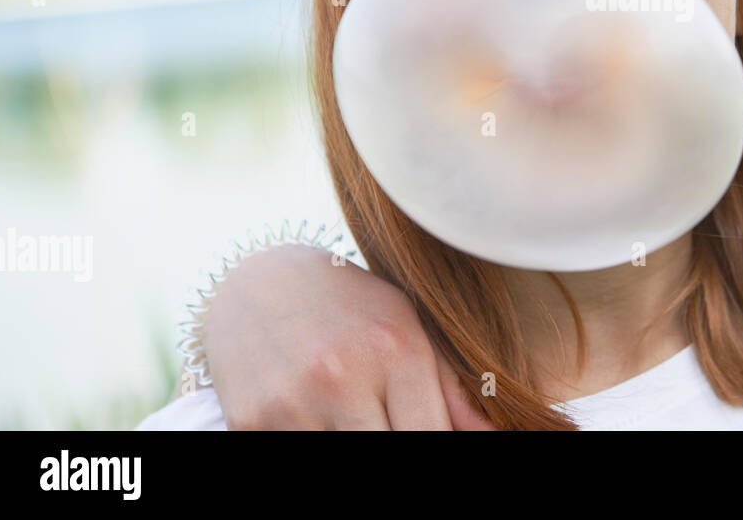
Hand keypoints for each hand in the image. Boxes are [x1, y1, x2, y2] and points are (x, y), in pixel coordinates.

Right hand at [201, 243, 493, 429]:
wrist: (258, 280)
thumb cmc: (352, 306)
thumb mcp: (410, 326)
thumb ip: (454, 386)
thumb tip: (493, 432)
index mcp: (394, 351)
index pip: (431, 436)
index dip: (440, 444)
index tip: (431, 432)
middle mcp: (342, 378)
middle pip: (388, 452)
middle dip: (397, 443)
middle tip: (393, 421)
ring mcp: (291, 405)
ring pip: (339, 463)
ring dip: (352, 443)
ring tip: (359, 416)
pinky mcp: (250, 423)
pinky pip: (295, 455)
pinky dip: (314, 443)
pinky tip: (321, 421)